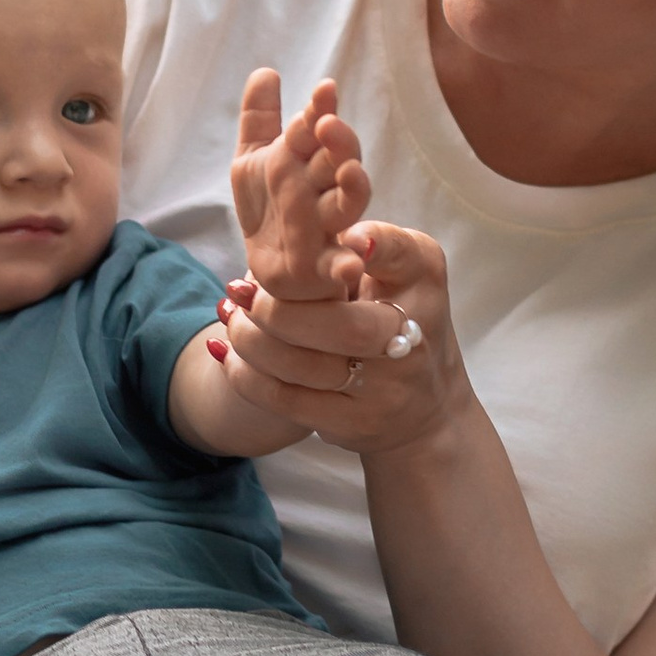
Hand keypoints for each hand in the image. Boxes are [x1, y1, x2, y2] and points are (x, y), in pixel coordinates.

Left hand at [214, 214, 469, 455]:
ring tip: (231, 316)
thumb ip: (375, 241)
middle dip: (278, 309)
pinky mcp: (353, 423)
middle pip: (342, 326)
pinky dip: (247, 374)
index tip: (347, 240)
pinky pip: (286, 400)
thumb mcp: (405, 270)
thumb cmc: (403, 318)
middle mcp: (412, 340)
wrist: (426, 408)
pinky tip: (228, 351)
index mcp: (422, 284)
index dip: (375, 244)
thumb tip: (334, 232)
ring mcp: (383, 389)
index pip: (403, 256)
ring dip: (251, 339)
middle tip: (241, 292)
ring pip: (303, 366)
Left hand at [228, 69, 367, 306]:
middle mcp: (321, 190)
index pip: (315, 129)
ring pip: (346, 204)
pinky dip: (349, 265)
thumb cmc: (272, 206)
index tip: (323, 89)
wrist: (273, 265)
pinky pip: (342, 265)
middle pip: (337, 161)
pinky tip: (352, 266)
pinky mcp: (325, 267)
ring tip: (349, 171)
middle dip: (337, 143)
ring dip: (352, 188)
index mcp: (306, 161)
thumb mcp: (255, 159)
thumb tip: (266, 71)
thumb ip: (261, 118)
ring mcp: (326, 227)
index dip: (319, 110)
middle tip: (327, 124)